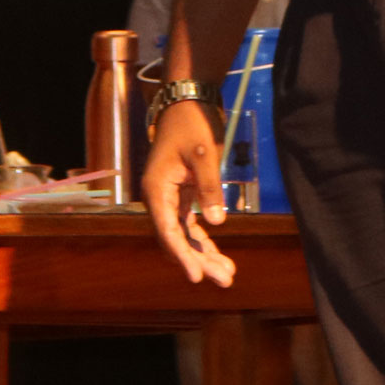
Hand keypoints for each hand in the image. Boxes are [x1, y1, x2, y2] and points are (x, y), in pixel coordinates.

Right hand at [140, 100, 238, 286]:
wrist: (187, 103)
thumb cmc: (192, 125)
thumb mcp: (203, 155)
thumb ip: (209, 188)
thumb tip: (216, 223)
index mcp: (156, 190)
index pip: (167, 231)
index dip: (182, 256)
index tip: (196, 277)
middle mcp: (158, 198)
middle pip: (175, 240)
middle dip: (199, 261)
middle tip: (225, 280)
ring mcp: (168, 199)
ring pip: (183, 236)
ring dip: (203, 255)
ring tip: (228, 275)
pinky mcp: (180, 197)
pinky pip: (189, 226)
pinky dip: (203, 241)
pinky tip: (221, 257)